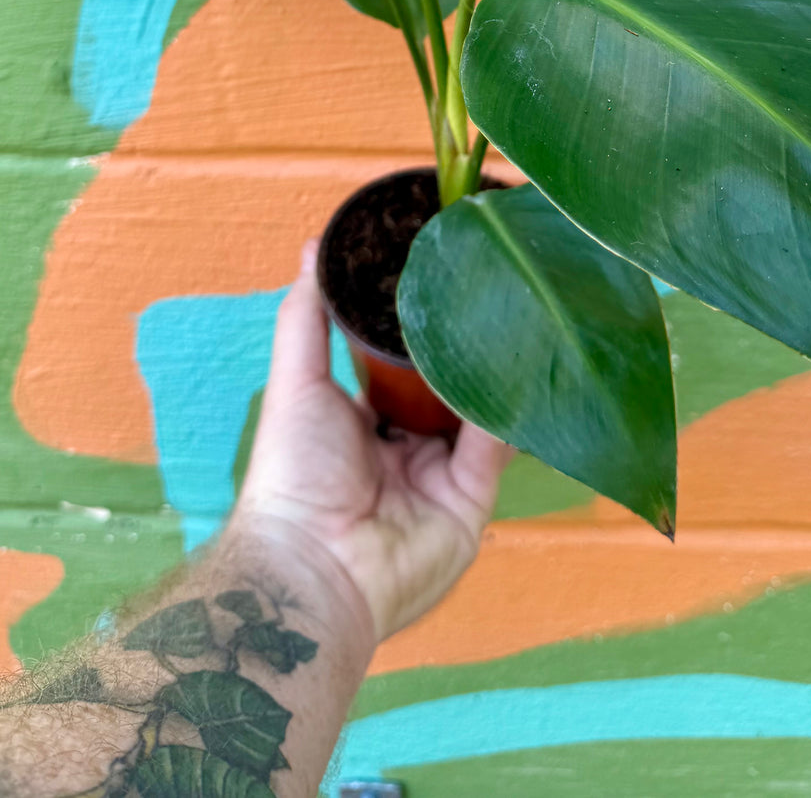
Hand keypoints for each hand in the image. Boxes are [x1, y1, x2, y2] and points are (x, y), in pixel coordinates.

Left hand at [228, 239, 512, 642]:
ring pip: (477, 410)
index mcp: (362, 422)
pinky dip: (505, 409)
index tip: (438, 276)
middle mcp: (405, 447)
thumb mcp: (298, 382)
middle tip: (488, 286)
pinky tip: (516, 364)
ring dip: (492, 370)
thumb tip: (312, 246)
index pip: (399, 365)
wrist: (315, 565)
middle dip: (463, 346)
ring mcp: (440, 475)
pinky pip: (495, 446)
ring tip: (514, 312)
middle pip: (444, 386)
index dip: (416, 327)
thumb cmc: (294, 474)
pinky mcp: (472, 501)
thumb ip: (307, 318)